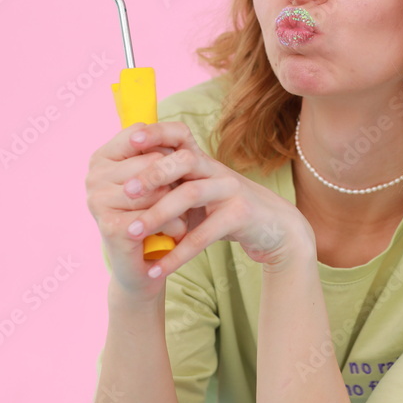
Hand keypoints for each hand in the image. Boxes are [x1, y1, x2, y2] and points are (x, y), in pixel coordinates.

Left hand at [89, 118, 314, 289]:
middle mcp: (217, 170)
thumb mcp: (202, 192)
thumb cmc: (229, 210)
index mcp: (203, 161)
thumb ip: (174, 185)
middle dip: (152, 173)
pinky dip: (179, 253)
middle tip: (126, 191)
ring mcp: (231, 190)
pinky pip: (204, 235)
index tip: (128, 140)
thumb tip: (128, 182)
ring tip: (131, 232)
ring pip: (191, 195)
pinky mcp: (241, 215)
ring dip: (158, 214)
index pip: (179, 136)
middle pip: (184, 160)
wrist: (276, 228)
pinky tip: (159, 269)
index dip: (156, 133)